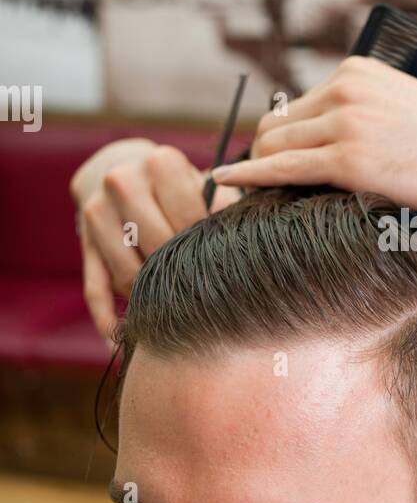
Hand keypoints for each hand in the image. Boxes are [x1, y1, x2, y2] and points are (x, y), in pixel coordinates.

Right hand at [70, 139, 240, 342]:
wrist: (117, 173)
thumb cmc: (176, 188)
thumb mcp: (202, 186)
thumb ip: (227, 208)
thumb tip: (246, 246)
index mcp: (160, 162)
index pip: (188, 216)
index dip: (205, 245)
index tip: (217, 259)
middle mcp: (123, 181)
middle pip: (157, 245)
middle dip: (179, 270)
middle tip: (199, 288)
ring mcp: (97, 213)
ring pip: (127, 272)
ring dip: (150, 296)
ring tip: (173, 307)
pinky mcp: (84, 244)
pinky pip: (95, 289)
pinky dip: (107, 318)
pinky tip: (120, 339)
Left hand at [211, 57, 416, 214]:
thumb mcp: (404, 110)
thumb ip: (367, 117)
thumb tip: (335, 147)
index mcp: (357, 73)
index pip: (297, 105)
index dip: (282, 138)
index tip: (273, 163)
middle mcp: (344, 89)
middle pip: (275, 123)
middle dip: (264, 155)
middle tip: (258, 188)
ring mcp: (345, 122)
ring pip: (273, 146)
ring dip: (259, 172)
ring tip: (247, 198)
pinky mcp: (349, 159)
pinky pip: (282, 169)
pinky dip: (248, 177)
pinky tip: (226, 184)